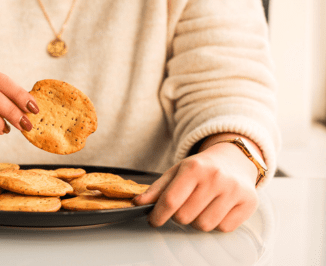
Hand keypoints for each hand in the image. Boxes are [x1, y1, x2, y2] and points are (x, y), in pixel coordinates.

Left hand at [134, 136, 258, 231]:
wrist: (234, 159)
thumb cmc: (201, 167)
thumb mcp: (177, 171)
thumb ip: (157, 189)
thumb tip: (138, 203)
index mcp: (195, 168)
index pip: (170, 200)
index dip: (158, 215)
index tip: (154, 220)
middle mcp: (216, 178)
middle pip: (185, 216)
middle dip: (178, 216)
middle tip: (182, 207)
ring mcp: (234, 191)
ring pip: (203, 226)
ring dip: (196, 221)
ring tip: (200, 207)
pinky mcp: (248, 203)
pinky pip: (223, 228)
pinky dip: (216, 223)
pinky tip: (216, 209)